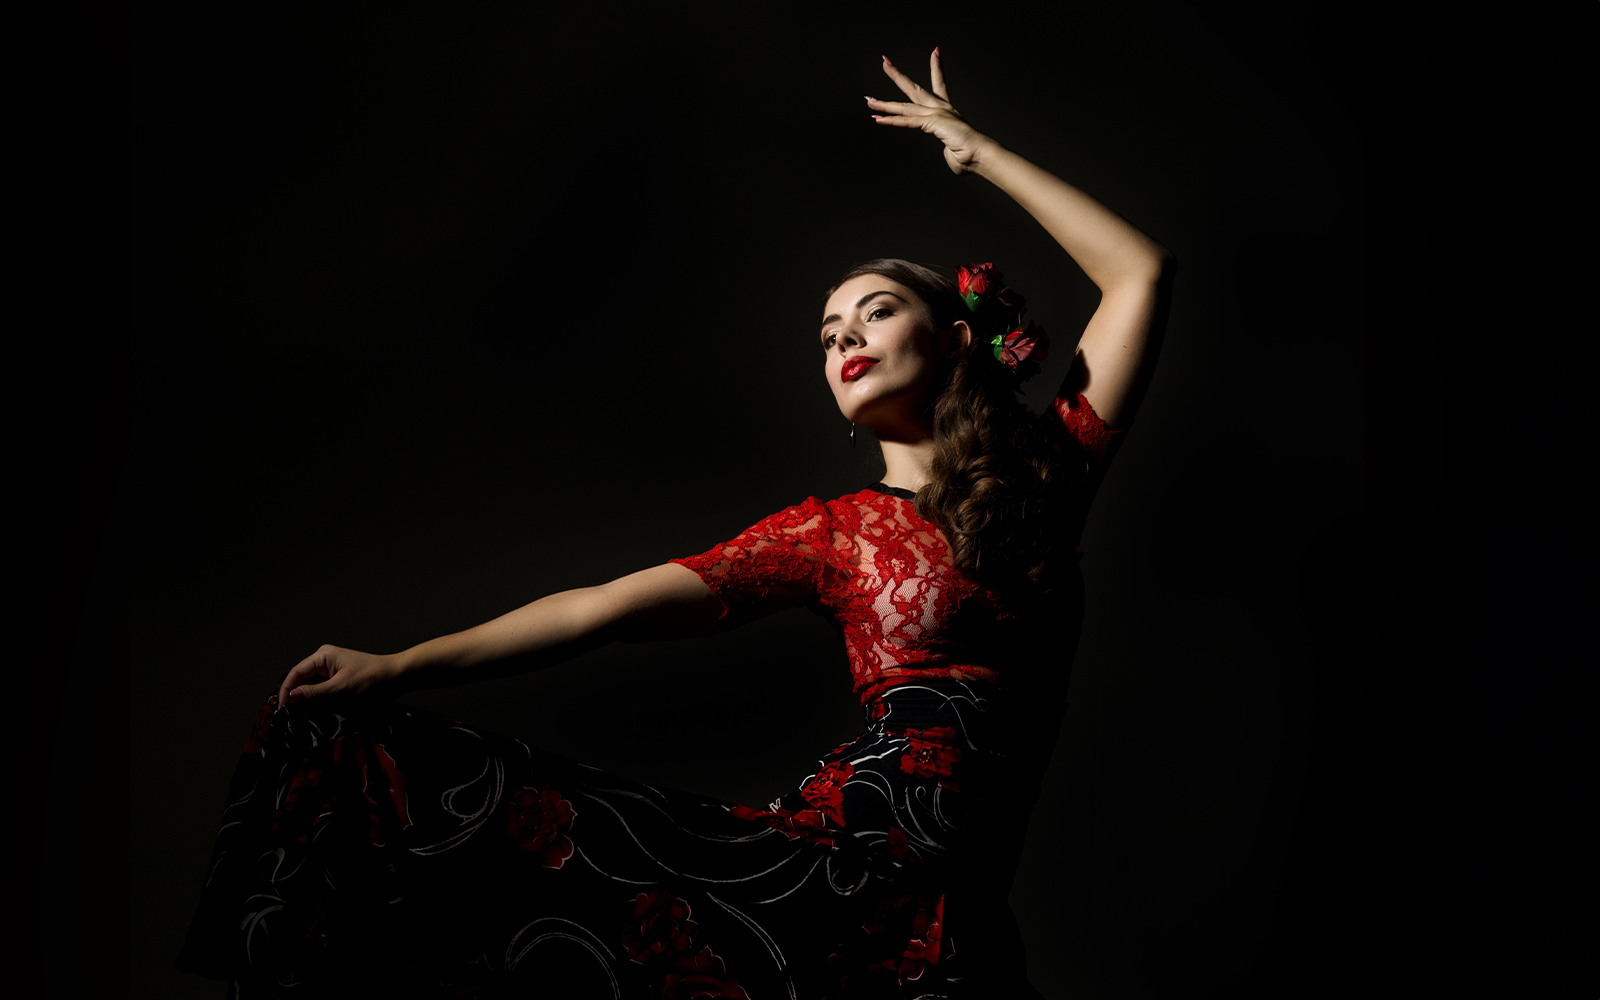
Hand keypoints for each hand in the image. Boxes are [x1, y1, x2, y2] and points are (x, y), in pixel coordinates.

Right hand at [277, 643, 403, 708]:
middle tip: (290, 716)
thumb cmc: (373, 677)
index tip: (281, 708)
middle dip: (295, 697)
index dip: (286, 691)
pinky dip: (318, 702)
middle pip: (301, 680)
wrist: (396, 677)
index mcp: (323, 656)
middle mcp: (324, 661)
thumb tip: (292, 697)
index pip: (296, 673)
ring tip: (302, 716)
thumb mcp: (342, 687)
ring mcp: (331, 671)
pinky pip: (322, 691)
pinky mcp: (338, 680)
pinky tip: (317, 712)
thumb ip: (316, 693)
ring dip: (307, 702)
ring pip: (311, 688)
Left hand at [865, 50, 993, 174]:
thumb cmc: (971, 157)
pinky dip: (892, 121)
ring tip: (868, 100)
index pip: (940, 85)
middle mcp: (940, 108)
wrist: (980, 155)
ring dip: (884, 104)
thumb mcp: (954, 150)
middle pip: (914, 88)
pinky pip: (906, 121)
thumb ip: (948, 147)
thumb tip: (950, 152)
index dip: (937, 68)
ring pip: (903, 106)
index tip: (935, 52)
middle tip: (885, 61)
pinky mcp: (931, 122)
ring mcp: (935, 113)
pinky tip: (878, 119)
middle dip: (898, 75)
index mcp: (947, 111)